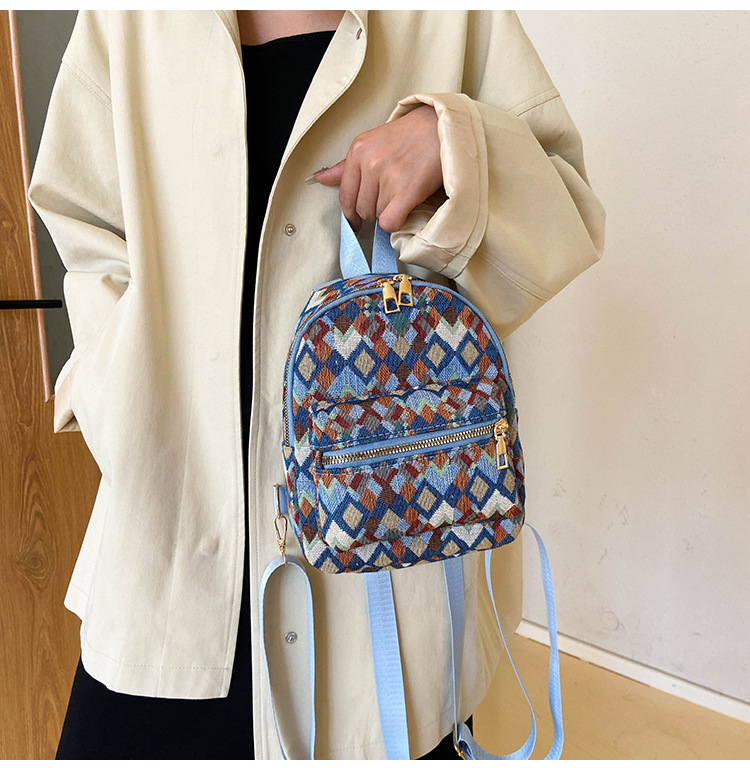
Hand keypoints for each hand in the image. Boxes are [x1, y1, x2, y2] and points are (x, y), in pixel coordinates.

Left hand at [311, 105, 442, 232]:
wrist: (443, 128)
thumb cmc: (411, 136)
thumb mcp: (374, 143)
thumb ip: (347, 165)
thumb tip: (321, 179)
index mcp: (359, 150)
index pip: (345, 195)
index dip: (351, 213)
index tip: (356, 221)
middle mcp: (371, 162)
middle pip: (361, 209)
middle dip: (374, 210)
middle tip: (390, 198)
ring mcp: (388, 176)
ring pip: (377, 215)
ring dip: (389, 212)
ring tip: (402, 194)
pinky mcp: (407, 190)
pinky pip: (390, 222)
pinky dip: (397, 222)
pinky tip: (405, 210)